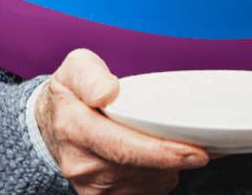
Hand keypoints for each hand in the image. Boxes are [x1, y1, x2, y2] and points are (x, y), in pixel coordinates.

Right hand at [36, 49, 208, 194]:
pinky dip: (159, 176)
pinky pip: (144, 191)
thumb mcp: (75, 68)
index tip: (195, 152)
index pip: (123, 147)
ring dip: (168, 167)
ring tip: (170, 144)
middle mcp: (81, 163)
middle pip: (142, 168)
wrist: (50, 126)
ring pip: (148, 183)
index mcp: (74, 127)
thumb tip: (109, 91)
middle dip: (175, 159)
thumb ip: (90, 75)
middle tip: (201, 145)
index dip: (162, 152)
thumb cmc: (70, 95)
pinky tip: (158, 159)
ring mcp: (92, 185)